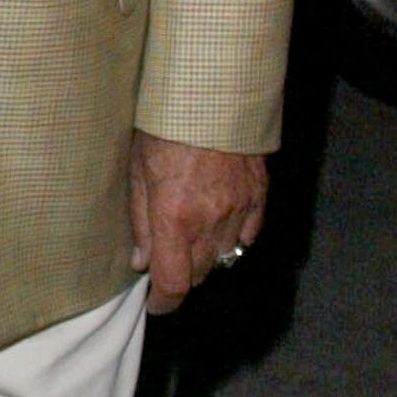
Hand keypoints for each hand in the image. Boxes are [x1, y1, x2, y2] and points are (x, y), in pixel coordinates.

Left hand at [129, 132, 268, 313]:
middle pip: (200, 274)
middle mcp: (210, 220)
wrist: (211, 92)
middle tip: (166, 260)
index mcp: (175, 217)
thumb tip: (141, 263)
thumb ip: (140, 222)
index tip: (156, 304)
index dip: (164, 302)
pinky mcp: (259, 194)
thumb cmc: (164, 126)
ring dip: (207, 257)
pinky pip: (249, 234)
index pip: (174, 283)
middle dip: (182, 275)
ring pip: (225, 256)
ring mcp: (239, 208)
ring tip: (190, 238)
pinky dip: (234, 239)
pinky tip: (219, 227)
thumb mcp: (137, 170)